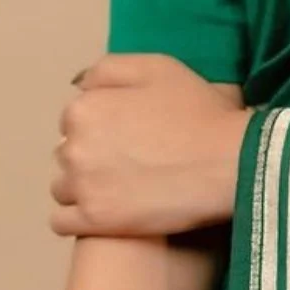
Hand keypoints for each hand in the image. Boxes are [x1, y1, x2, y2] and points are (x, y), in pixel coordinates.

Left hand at [49, 54, 251, 237]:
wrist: (228, 161)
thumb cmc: (197, 110)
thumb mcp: (159, 68)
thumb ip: (109, 69)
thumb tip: (78, 86)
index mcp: (85, 108)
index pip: (75, 117)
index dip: (105, 122)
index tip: (132, 131)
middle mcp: (72, 147)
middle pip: (67, 152)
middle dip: (92, 153)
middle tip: (132, 158)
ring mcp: (81, 187)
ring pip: (63, 187)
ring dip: (84, 186)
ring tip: (123, 186)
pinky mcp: (93, 222)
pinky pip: (61, 222)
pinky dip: (79, 216)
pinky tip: (107, 209)